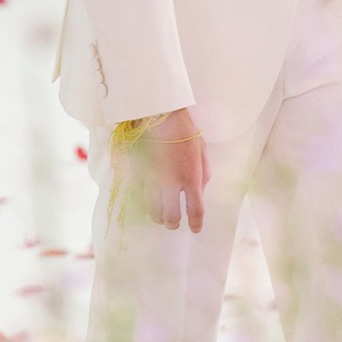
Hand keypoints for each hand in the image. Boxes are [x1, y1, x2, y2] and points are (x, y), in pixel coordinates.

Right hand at [114, 107, 207, 231]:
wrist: (158, 112)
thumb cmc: (183, 129)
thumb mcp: (202, 150)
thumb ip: (204, 173)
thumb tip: (201, 191)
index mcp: (192, 176)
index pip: (196, 210)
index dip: (196, 223)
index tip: (195, 229)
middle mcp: (172, 182)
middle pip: (171, 217)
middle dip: (173, 223)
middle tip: (173, 221)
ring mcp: (153, 180)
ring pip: (152, 211)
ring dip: (158, 216)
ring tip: (160, 214)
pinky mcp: (137, 174)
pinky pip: (139, 197)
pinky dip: (144, 203)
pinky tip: (147, 200)